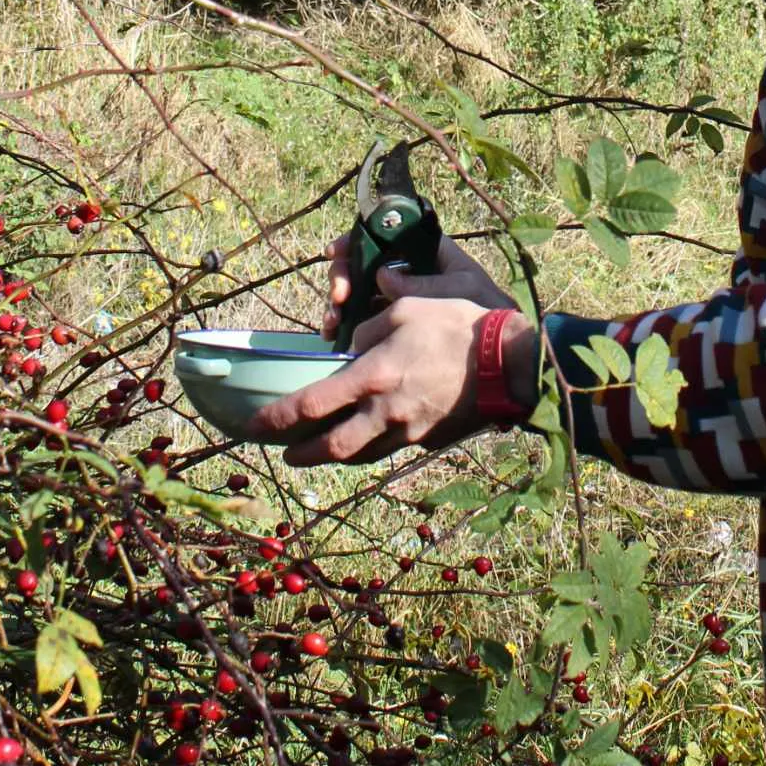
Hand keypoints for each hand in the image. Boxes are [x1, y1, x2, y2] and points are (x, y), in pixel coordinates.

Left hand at [252, 294, 535, 465]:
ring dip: (332, 456)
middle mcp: (385, 412)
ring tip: (317, 450)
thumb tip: (354, 343)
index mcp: (374, 376)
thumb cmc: (459, 327)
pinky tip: (367, 437)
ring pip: (359, 455)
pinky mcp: (429, 439)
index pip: (311, 406)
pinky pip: (390, 448)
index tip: (254, 426)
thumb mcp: (409, 309)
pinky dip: (370, 447)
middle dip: (300, 453)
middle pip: (330, 448)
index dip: (276, 419)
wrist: (510, 365)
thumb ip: (372, 326)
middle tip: (283, 453)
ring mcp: (409, 432)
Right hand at [318, 230, 516, 341]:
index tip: (335, 252)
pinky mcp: (393, 322)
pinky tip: (334, 333)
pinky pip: (362, 317)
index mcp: (425, 251)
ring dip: (339, 302)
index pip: (383, 235)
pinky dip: (345, 323)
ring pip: (358, 291)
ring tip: (333, 320)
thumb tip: (382, 276)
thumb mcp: (456, 289)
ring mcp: (398, 296)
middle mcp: (407, 270)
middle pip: (363, 263)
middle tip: (339, 296)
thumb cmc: (484, 307)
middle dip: (343, 276)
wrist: (500, 346)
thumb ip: (420, 284)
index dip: (354, 240)